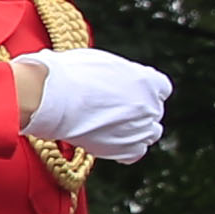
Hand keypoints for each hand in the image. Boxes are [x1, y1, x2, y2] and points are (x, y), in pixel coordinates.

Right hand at [21, 44, 169, 159]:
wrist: (53, 97)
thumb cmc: (67, 74)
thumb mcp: (97, 60)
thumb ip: (113, 71)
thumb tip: (101, 72)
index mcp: (146, 79)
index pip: (162, 88)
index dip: (145, 91)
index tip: (130, 93)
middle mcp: (150, 104)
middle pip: (154, 111)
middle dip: (138, 111)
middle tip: (115, 111)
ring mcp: (140, 128)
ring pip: (150, 133)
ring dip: (136, 130)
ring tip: (113, 128)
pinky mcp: (127, 148)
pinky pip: (136, 153)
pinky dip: (126, 150)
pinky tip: (111, 143)